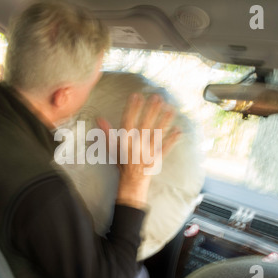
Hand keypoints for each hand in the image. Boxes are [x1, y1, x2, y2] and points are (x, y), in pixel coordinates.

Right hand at [97, 93, 180, 208]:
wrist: (131, 181)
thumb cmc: (122, 162)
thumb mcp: (112, 147)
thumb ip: (107, 132)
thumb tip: (99, 118)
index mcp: (126, 141)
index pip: (128, 121)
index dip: (132, 108)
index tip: (136, 96)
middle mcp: (137, 144)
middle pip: (145, 124)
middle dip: (151, 110)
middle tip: (157, 97)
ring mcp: (148, 151)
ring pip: (157, 134)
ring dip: (164, 121)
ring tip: (170, 109)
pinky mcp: (157, 157)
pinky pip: (166, 147)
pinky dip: (172, 140)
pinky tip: (179, 130)